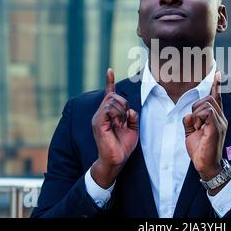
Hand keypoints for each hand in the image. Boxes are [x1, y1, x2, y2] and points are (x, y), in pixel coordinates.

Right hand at [91, 68, 138, 187]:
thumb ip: (132, 117)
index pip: (108, 93)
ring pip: (112, 100)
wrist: (116, 160)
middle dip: (124, 103)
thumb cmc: (123, 146)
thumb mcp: (133, 129)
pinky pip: (109, 109)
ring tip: (122, 124)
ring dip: (122, 110)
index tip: (109, 70)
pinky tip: (118, 124)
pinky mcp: (98, 123)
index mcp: (108, 113)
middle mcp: (101, 113)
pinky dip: (117, 114)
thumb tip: (130, 109)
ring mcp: (98, 117)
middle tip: (127, 118)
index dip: (109, 81)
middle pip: (114, 95)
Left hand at [183, 72, 227, 182]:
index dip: (217, 85)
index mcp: (216, 118)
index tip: (217, 73)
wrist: (206, 166)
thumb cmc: (200, 151)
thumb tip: (188, 114)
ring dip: (197, 113)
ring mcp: (221, 122)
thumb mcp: (191, 132)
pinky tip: (199, 127)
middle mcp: (221, 118)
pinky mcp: (217, 127)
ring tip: (198, 127)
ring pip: (207, 103)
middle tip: (195, 122)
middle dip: (196, 106)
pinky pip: (207, 112)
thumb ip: (190, 121)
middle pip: (208, 98)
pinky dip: (199, 117)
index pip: (217, 98)